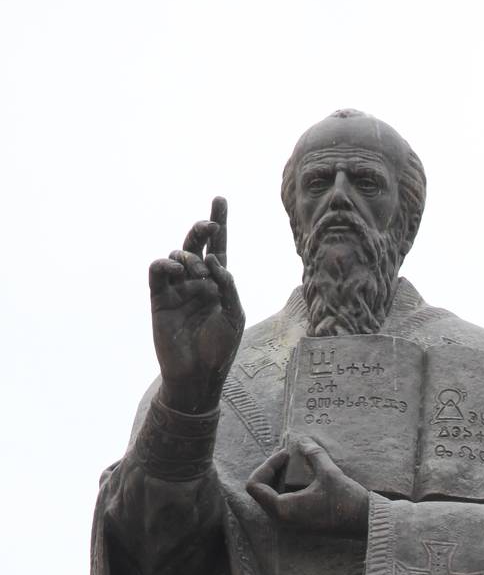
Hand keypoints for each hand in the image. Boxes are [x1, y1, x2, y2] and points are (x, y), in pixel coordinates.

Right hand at [150, 197, 243, 413]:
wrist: (198, 375)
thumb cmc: (221, 349)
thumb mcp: (234, 316)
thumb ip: (228, 286)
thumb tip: (216, 261)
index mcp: (219, 285)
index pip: (219, 248)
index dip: (218, 224)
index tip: (219, 199)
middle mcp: (197, 282)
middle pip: (196, 246)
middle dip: (202, 230)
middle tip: (209, 227)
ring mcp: (178, 289)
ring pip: (178, 256)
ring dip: (189, 258)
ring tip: (197, 274)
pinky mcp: (160, 299)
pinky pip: (158, 271)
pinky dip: (164, 263)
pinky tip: (174, 266)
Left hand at [246, 439, 370, 534]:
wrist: (366, 522)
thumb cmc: (345, 500)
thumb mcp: (328, 472)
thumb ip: (313, 454)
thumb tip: (303, 440)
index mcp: (283, 509)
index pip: (255, 486)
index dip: (266, 465)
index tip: (285, 455)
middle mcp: (283, 520)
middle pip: (261, 491)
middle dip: (271, 470)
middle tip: (287, 455)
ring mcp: (291, 523)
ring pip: (271, 498)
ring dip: (279, 478)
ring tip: (294, 463)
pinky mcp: (301, 523)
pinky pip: (283, 504)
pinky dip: (288, 488)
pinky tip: (303, 476)